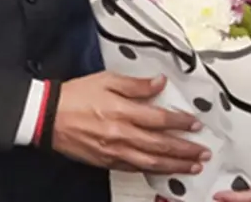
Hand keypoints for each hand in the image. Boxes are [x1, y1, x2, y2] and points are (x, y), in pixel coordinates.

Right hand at [51, 72, 210, 174]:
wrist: (48, 116)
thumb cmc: (74, 97)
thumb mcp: (106, 80)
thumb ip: (136, 84)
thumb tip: (159, 83)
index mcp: (123, 112)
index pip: (161, 120)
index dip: (181, 123)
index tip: (195, 124)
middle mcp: (121, 135)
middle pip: (161, 145)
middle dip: (185, 150)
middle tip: (203, 152)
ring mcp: (114, 151)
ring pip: (151, 162)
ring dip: (174, 165)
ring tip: (192, 166)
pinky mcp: (106, 162)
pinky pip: (134, 168)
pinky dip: (152, 171)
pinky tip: (164, 171)